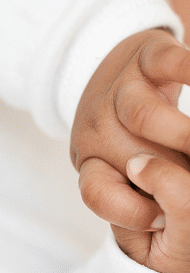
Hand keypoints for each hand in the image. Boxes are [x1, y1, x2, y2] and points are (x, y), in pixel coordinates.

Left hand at [72, 28, 189, 272]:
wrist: (99, 57)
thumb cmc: (125, 128)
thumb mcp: (119, 166)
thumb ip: (147, 192)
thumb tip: (168, 217)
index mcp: (91, 158)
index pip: (97, 192)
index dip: (131, 211)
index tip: (160, 217)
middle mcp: (99, 125)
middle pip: (135, 157)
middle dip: (177, 173)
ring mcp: (121, 88)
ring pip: (144, 116)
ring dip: (184, 134)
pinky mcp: (148, 54)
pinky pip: (171, 63)